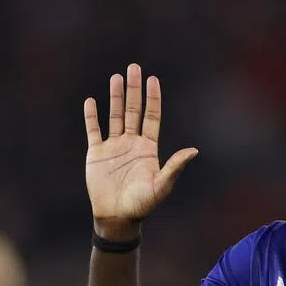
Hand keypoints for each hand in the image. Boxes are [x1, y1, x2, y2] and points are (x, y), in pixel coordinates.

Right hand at [83, 63, 198, 235]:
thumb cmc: (141, 205)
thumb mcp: (160, 186)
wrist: (116, 217)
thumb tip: (193, 151)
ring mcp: (114, 147)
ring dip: (115, 97)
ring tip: (116, 77)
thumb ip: (174, 167)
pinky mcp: (96, 154)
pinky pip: (94, 131)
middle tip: (133, 67)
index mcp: (148, 148)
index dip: (152, 98)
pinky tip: (91, 101)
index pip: (151, 117)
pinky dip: (91, 116)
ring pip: (115, 116)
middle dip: (134, 89)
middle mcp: (131, 143)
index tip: (153, 79)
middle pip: (133, 110)